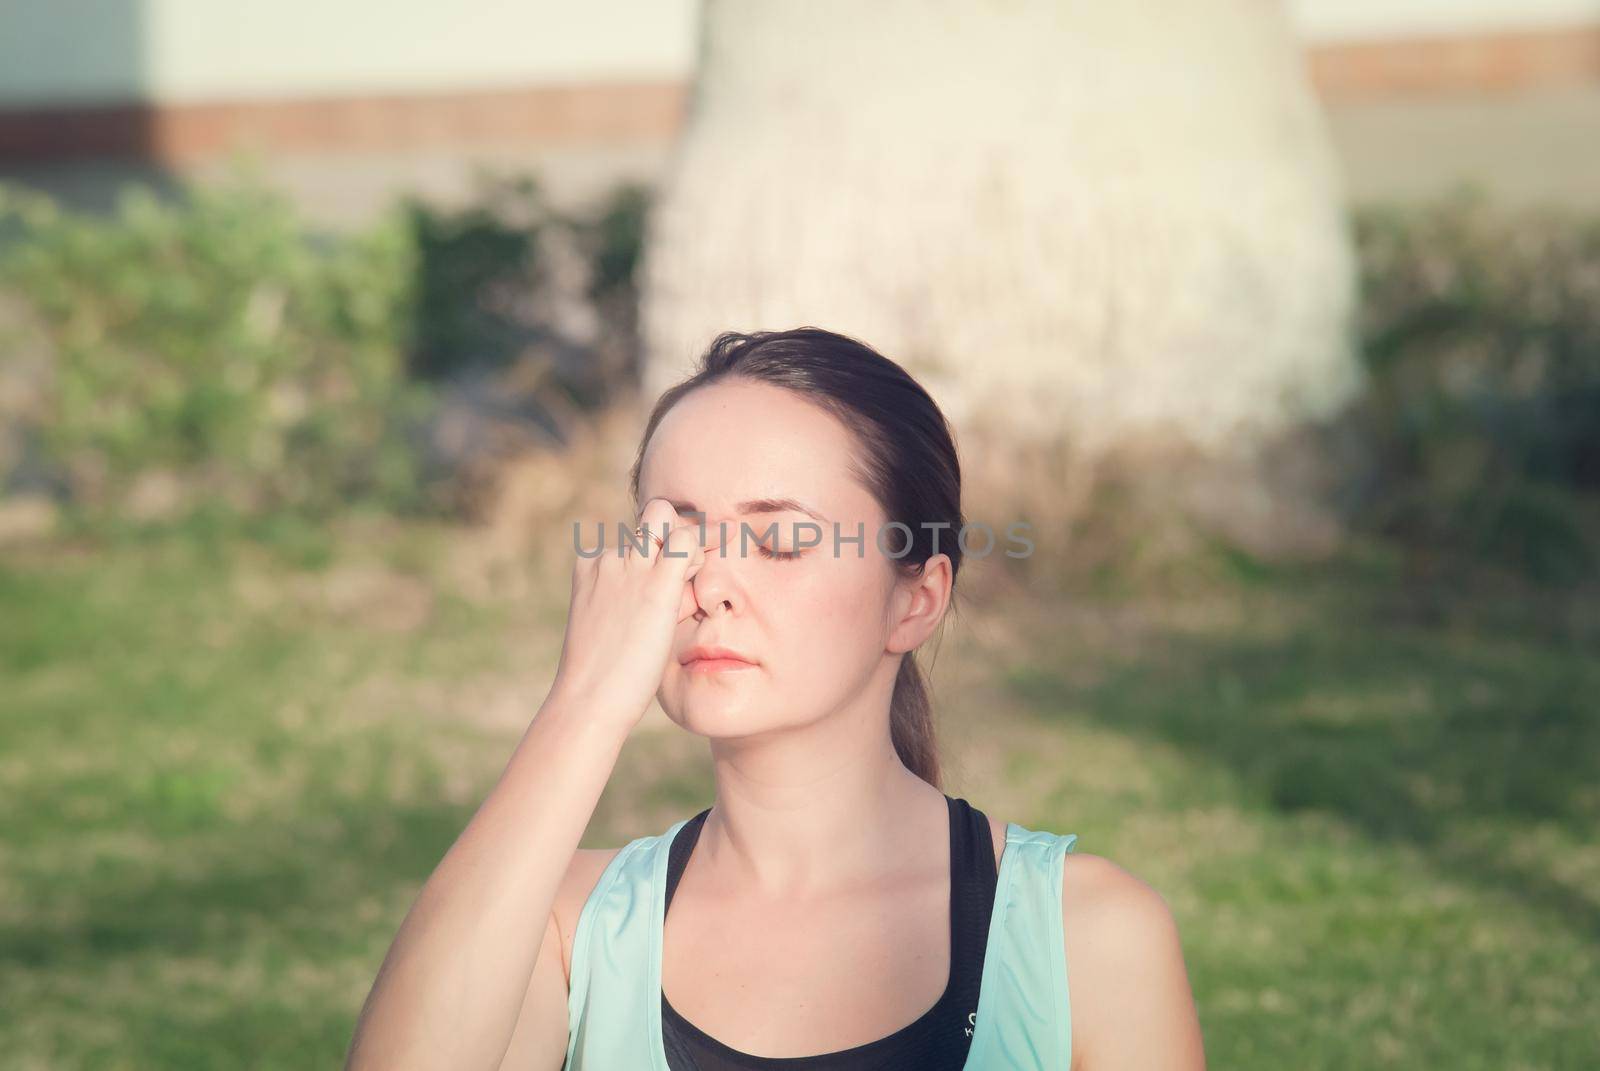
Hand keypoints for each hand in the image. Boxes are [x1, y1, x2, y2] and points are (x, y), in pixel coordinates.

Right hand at [547, 498, 705, 733]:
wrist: (589, 699)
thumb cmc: (603, 676)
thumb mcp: (610, 626)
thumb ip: (633, 602)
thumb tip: (670, 598)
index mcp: (590, 566)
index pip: (635, 537)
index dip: (658, 553)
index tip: (670, 581)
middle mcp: (608, 557)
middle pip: (653, 516)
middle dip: (674, 532)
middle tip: (687, 569)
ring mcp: (630, 566)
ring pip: (668, 518)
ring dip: (689, 541)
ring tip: (693, 580)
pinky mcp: (656, 584)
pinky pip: (687, 541)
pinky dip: (702, 548)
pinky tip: (703, 579)